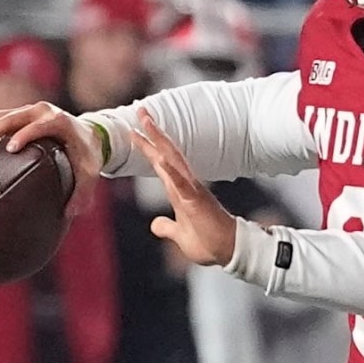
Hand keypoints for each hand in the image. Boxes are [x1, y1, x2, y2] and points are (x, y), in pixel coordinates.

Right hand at [0, 103, 101, 217]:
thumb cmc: (87, 156)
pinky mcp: (14, 115)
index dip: (25, 135)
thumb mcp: (90, 174)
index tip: (11, 149)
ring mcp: (24, 111)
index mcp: (57, 121)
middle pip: (9, 117)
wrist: (87, 134)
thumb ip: (82, 193)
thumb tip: (69, 213)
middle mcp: (39, 111)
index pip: (38, 126)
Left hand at [130, 116, 237, 267]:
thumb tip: (156, 225)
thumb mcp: (180, 235)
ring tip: (147, 123)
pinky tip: (160, 158)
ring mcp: (192, 191)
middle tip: (141, 110)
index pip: (161, 164)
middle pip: (166, 154)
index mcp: (180, 192)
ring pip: (173, 161)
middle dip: (152, 133)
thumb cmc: (208, 243)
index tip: (135, 129)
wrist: (228, 251)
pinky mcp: (197, 202)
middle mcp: (185, 186)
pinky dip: (170, 171)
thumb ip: (167, 227)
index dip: (149, 146)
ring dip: (159, 141)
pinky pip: (181, 184)